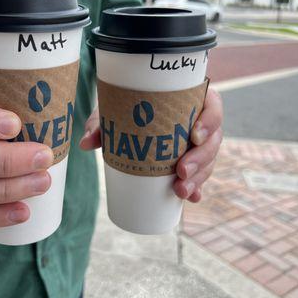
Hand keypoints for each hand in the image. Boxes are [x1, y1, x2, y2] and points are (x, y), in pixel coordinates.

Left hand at [79, 88, 222, 202]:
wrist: (125, 110)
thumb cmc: (124, 104)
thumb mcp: (113, 109)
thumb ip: (100, 123)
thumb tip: (85, 144)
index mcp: (190, 98)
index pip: (213, 106)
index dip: (210, 121)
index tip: (194, 136)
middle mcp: (199, 120)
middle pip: (213, 140)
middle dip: (201, 159)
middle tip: (181, 172)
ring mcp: (198, 143)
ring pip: (209, 160)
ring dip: (199, 178)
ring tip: (181, 191)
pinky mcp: (191, 160)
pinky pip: (200, 175)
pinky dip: (196, 188)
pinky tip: (192, 198)